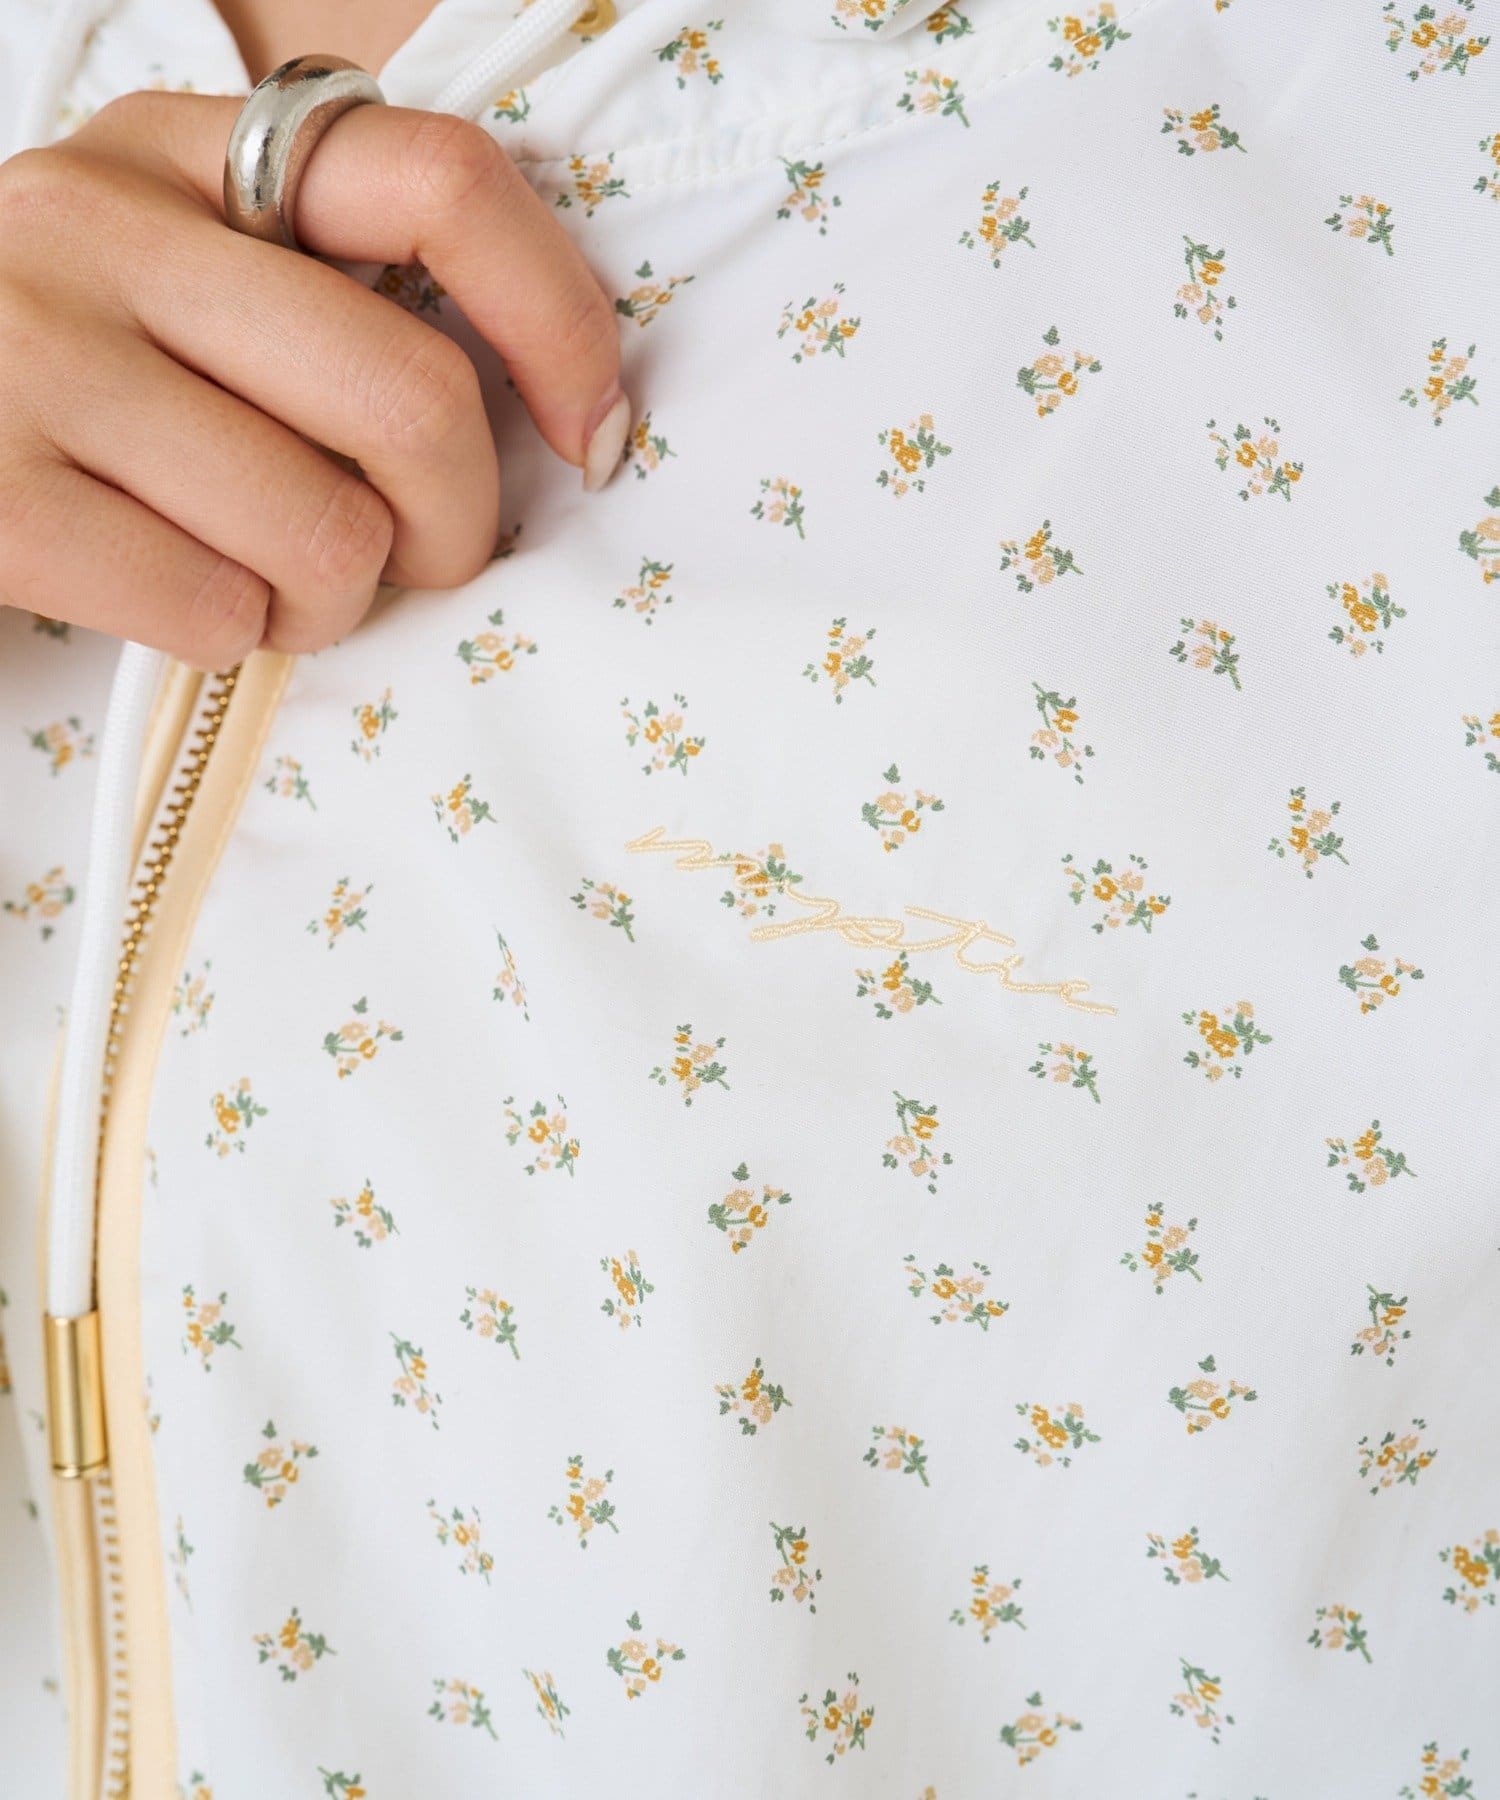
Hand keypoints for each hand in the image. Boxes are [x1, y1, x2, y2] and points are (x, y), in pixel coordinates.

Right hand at [0, 93, 627, 665]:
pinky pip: (214, 606)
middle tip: (414, 557)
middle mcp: (102, 224)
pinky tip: (187, 602)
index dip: (561, 325)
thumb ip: (323, 291)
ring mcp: (32, 352)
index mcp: (186, 152)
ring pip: (323, 528)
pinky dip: (234, 636)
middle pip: (412, 396)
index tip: (592, 435)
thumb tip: (553, 407)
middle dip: (453, 526)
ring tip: (273, 581)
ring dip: (332, 598)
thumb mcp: (176, 273)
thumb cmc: (60, 371)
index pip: (444, 186)